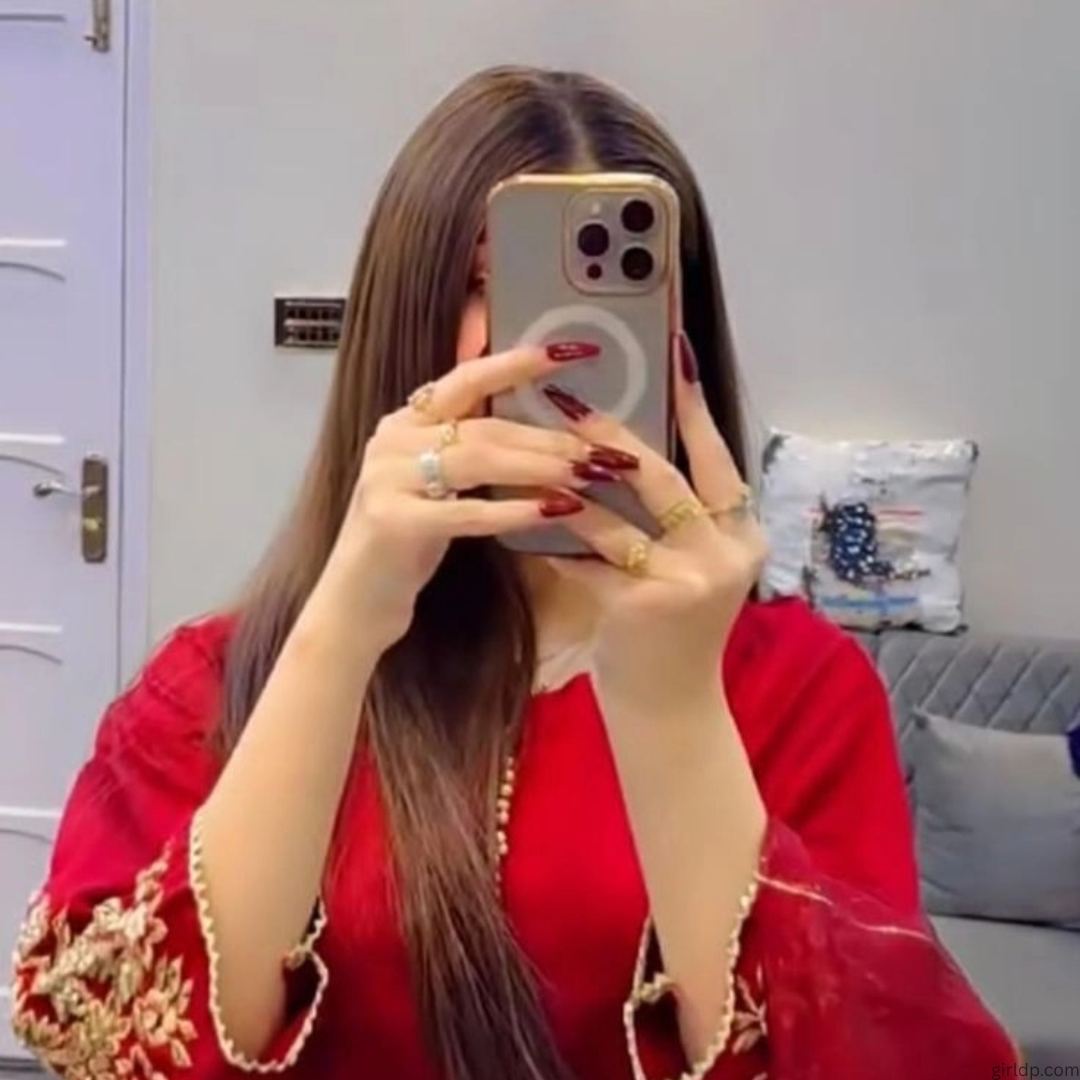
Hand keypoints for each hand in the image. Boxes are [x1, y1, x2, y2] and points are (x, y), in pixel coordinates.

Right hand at [315, 341, 635, 648]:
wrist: (355, 601)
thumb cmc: (409, 541)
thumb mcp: (438, 484)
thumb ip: (474, 448)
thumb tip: (544, 428)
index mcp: (406, 421)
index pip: (466, 378)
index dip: (517, 362)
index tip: (568, 351)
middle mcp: (393, 439)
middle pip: (484, 426)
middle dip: (548, 436)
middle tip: (601, 450)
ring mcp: (388, 478)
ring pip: (478, 459)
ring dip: (539, 467)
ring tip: (587, 477)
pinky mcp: (393, 521)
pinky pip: (465, 511)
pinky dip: (513, 510)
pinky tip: (552, 512)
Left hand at [544, 333, 767, 716]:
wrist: (669, 706)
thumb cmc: (668, 627)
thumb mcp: (684, 565)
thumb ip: (668, 514)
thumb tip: (617, 446)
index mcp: (741, 535)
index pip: (717, 458)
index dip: (694, 408)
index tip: (675, 353)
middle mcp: (726, 554)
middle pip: (663, 477)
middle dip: (610, 435)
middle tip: (568, 400)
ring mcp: (689, 581)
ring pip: (617, 514)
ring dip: (567, 482)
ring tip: (531, 450)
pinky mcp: (645, 605)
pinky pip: (588, 557)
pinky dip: (554, 537)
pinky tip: (521, 515)